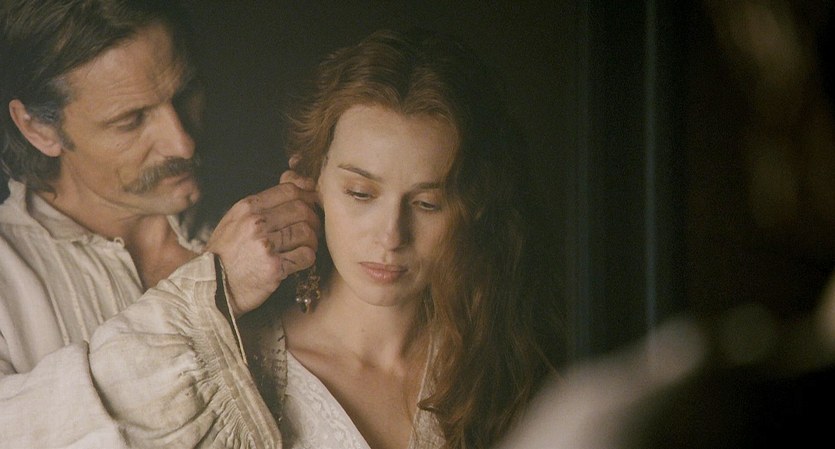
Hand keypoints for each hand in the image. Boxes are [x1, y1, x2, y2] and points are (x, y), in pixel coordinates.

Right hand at [206, 170, 319, 315]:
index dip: (307, 196)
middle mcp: (256, 223)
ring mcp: (265, 245)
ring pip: (306, 232)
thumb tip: (294, 187)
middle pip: (302, 210)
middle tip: (313, 229)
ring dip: (312, 240)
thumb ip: (259, 206)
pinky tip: (301, 260)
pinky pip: (305, 256)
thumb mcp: (234, 221)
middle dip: (313, 219)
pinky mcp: (274, 268)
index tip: (311, 205)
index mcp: (247, 208)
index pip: (289, 190)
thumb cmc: (224, 253)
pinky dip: (308, 257)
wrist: (211, 286)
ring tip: (306, 246)